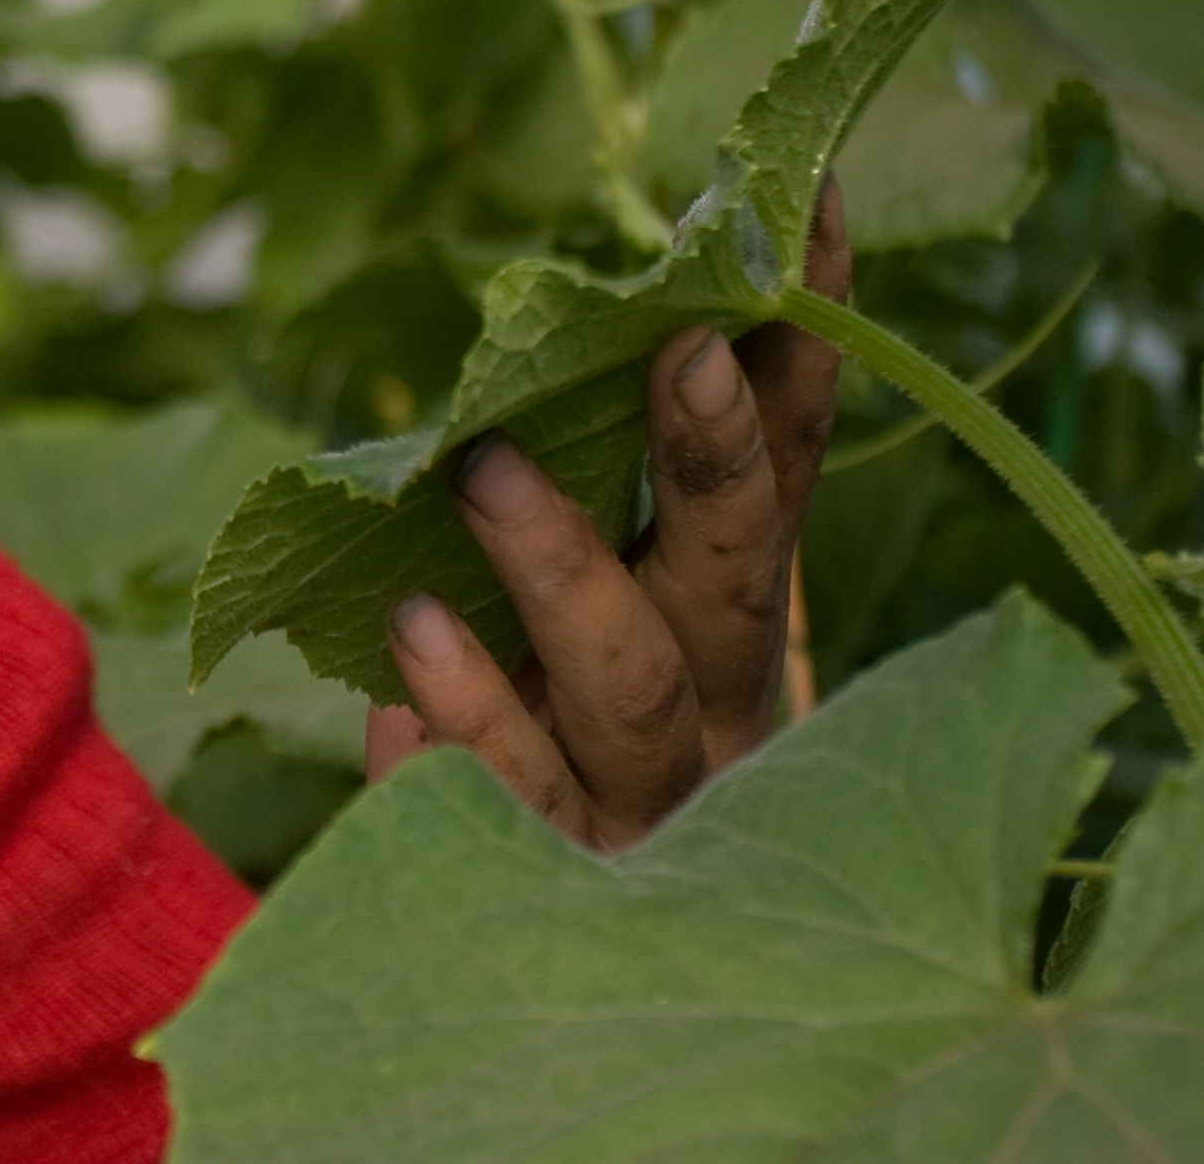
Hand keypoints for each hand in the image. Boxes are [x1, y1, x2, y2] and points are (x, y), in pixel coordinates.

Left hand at [363, 181, 849, 849]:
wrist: (617, 989)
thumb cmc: (600, 735)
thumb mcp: (630, 597)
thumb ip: (631, 481)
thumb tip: (650, 296)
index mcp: (740, 618)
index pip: (791, 465)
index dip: (804, 347)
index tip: (801, 215)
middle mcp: (719, 708)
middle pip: (729, 577)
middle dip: (711, 460)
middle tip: (672, 349)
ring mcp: (646, 802)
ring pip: (621, 692)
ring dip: (559, 575)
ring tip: (479, 478)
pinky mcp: (555, 880)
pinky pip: (505, 807)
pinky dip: (458, 737)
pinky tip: (399, 684)